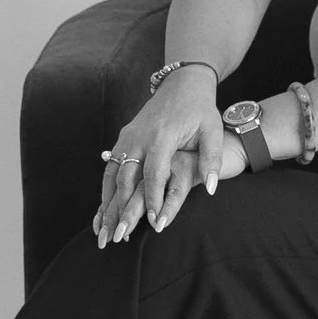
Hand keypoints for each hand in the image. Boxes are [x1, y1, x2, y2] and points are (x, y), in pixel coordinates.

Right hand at [94, 74, 231, 245]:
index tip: (154, 222)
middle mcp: (139, 136)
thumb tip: (211, 188)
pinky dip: (106, 189)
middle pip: (126, 177)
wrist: (182, 83)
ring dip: (107, 203)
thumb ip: (211, 159)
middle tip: (121, 235)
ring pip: (112, 174)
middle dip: (123, 208)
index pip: (154, 173)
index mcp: (162, 135)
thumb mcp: (213, 130)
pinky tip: (104, 209)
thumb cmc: (201, 109)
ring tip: (105, 230)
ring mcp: (128, 136)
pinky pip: (110, 167)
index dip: (153, 199)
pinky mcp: (123, 138)